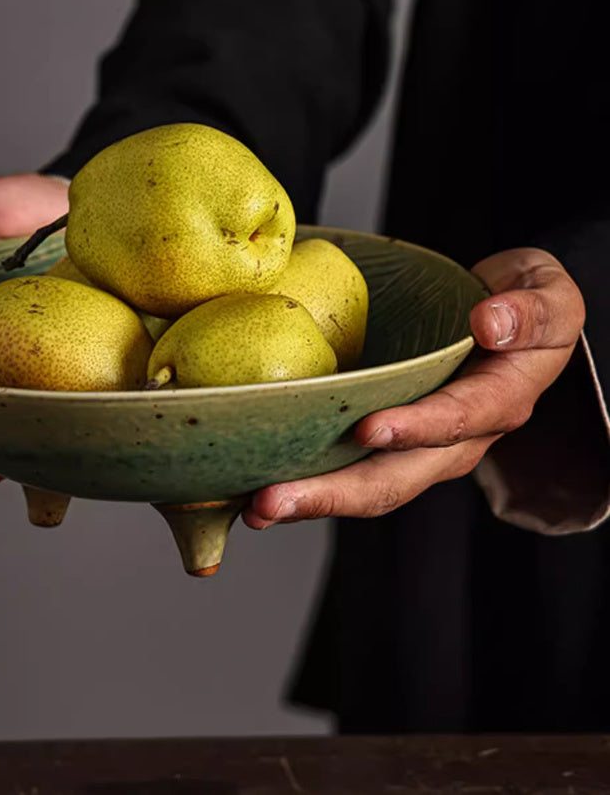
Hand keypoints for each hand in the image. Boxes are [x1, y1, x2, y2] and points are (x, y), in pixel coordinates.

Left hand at [242, 247, 585, 527]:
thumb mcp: (546, 293)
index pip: (458, 421)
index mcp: (498, 402)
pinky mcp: (389, 446)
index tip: (368, 429)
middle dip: (333, 494)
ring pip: (365, 487)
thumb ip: (531, 310)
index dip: (416, 428)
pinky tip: (258, 484)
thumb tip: (490, 323)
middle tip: (272, 502)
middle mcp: (455, 441)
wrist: (503, 323)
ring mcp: (417, 450)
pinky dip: (306, 480)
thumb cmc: (523, 305)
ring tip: (255, 508)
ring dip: (309, 500)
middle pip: (394, 480)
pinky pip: (350, 471)